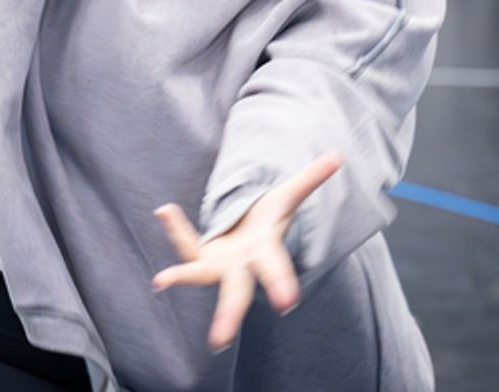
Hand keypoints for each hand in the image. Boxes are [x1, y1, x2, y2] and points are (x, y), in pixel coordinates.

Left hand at [152, 154, 342, 351]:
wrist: (247, 235)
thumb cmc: (268, 220)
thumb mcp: (287, 197)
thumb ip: (309, 179)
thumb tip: (336, 157)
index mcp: (266, 254)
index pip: (275, 270)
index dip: (281, 284)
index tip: (286, 303)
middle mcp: (240, 267)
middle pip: (235, 294)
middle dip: (228, 315)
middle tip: (219, 341)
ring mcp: (217, 266)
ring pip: (199, 276)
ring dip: (182, 277)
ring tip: (162, 279)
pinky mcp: (200, 258)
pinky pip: (186, 245)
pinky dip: (176, 229)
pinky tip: (164, 209)